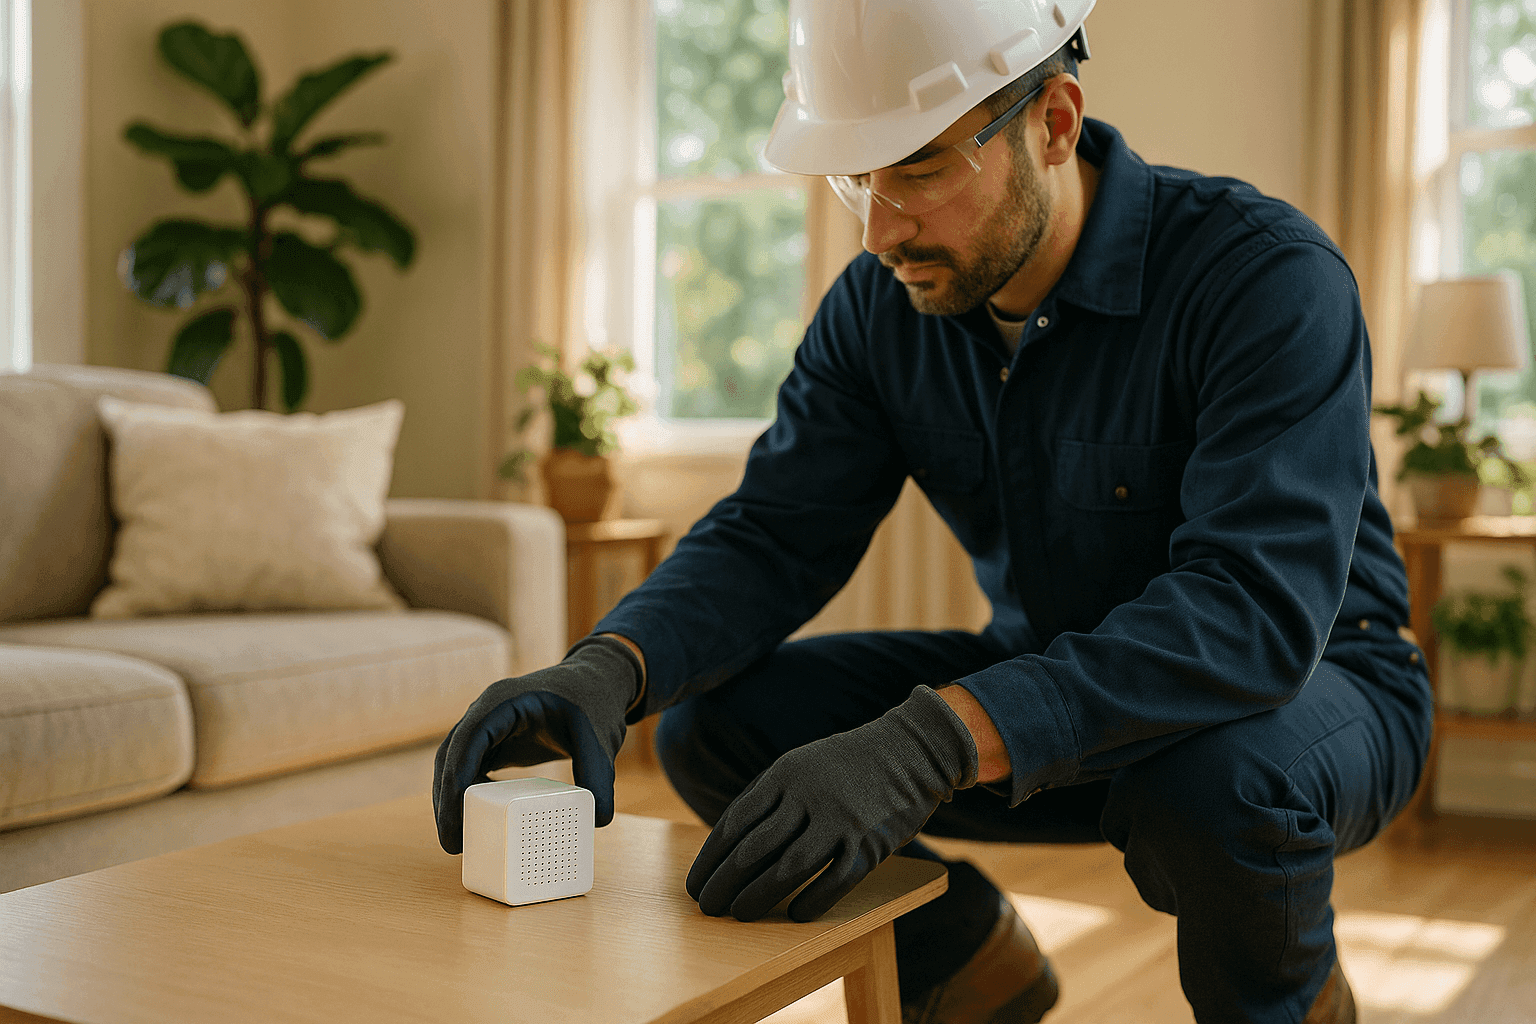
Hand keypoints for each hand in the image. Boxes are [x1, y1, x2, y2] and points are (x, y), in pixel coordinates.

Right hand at [433, 635, 640, 852]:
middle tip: (453, 844)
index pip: (467, 742)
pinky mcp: (497, 738)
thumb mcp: (600, 738)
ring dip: (451, 798)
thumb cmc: (594, 702)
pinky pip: (471, 765)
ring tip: (459, 839)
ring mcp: (489, 723)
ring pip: (454, 762)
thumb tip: (599, 820)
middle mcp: (488, 710)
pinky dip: (467, 791)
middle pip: (450, 755)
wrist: (598, 681)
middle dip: (446, 800)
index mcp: (503, 701)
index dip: (455, 782)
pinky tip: (477, 817)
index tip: (456, 822)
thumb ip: (599, 776)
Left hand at [686, 685, 977, 921]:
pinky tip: (793, 915)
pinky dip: (811, 901)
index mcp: (785, 774)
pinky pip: (834, 881)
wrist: (913, 749)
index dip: (710, 858)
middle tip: (707, 907)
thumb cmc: (849, 763)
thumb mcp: (802, 764)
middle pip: (753, 849)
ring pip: (788, 868)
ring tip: (738, 914)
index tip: (695, 882)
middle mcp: (808, 796)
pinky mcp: (871, 843)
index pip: (735, 823)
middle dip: (724, 883)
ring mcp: (841, 820)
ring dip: (757, 896)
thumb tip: (728, 840)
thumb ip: (769, 796)